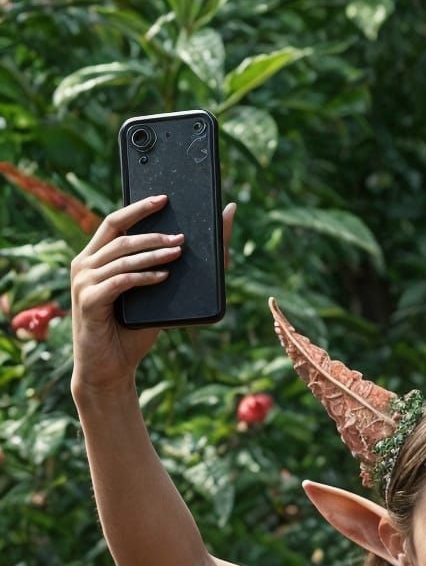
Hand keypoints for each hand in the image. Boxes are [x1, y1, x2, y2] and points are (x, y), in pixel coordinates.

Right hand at [71, 199, 235, 392]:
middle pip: (119, 235)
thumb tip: (201, 250)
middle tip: (182, 235)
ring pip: (122, 257)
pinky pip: (120, 282)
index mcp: (96, 258)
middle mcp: (84, 264)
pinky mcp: (88, 301)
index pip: (116, 223)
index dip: (139, 208)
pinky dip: (144, 277)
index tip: (165, 198)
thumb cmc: (132, 331)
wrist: (110, 367)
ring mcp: (83, 281)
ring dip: (153, 253)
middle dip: (153, 231)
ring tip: (180, 251)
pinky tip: (164, 276)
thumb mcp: (155, 299)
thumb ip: (169, 272)